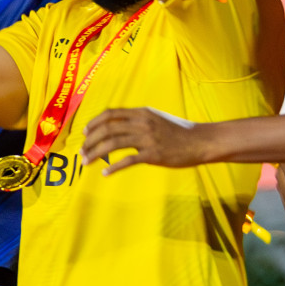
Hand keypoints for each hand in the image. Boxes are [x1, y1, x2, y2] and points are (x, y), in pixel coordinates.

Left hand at [80, 107, 208, 172]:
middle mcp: (142, 123)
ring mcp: (147, 139)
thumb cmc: (179, 131)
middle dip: (90, 140)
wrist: (202, 141)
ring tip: (86, 162)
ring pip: (113, 143)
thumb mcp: (156, 118)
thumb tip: (116, 124)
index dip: (94, 123)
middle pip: (107, 129)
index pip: (110, 114)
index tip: (84, 132)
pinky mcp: (154, 154)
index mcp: (141, 113)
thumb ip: (137, 119)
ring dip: (95, 153)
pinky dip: (113, 167)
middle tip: (81, 151)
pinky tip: (105, 173)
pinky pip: (128, 160)